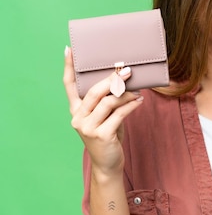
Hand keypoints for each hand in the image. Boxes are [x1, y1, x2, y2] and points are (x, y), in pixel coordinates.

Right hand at [63, 46, 143, 175]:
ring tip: (137, 90)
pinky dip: (131, 106)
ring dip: (126, 94)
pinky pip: (119, 114)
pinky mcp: (101, 135)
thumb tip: (122, 80)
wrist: (108, 164)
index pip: (68, 86)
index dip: (68, 67)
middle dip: (112, 79)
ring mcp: (88, 128)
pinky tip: (139, 101)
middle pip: (94, 91)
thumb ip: (106, 102)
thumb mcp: (103, 118)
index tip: (69, 50)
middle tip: (126, 70)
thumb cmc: (108, 136)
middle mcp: (78, 118)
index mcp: (76, 111)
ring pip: (108, 102)